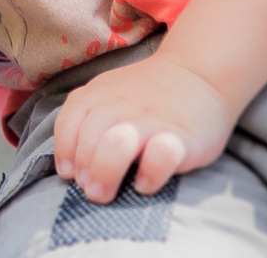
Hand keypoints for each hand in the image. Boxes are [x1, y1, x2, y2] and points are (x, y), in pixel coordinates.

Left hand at [50, 50, 233, 202]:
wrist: (200, 73)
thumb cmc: (148, 94)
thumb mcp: (110, 93)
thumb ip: (89, 119)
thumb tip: (72, 167)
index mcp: (100, 95)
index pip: (69, 122)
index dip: (65, 151)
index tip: (70, 173)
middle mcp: (122, 105)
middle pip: (90, 137)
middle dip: (85, 170)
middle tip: (92, 191)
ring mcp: (152, 120)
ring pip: (117, 144)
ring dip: (105, 171)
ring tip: (105, 192)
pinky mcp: (182, 137)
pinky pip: (162, 155)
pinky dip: (150, 174)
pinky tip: (144, 184)